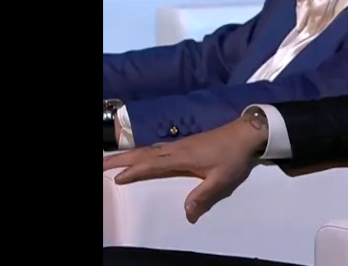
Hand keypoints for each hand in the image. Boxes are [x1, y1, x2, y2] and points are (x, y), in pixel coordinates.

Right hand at [102, 115, 267, 222]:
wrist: (245, 133)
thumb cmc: (233, 157)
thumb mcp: (222, 180)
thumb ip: (203, 196)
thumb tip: (186, 214)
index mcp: (182, 157)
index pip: (152, 164)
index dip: (135, 171)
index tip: (117, 178)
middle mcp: (177, 148)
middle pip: (145, 153)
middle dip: (122, 158)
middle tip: (102, 163)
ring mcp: (181, 144)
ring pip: (150, 149)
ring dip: (131, 154)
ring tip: (114, 160)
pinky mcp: (186, 143)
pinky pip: (158, 147)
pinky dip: (144, 151)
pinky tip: (143, 154)